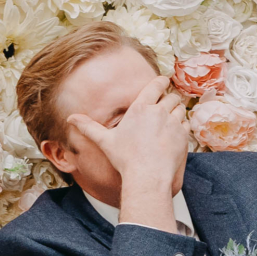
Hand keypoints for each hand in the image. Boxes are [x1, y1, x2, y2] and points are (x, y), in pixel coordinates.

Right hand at [66, 76, 187, 183]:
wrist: (147, 175)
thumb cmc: (126, 158)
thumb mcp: (105, 141)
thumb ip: (89, 127)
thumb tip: (71, 118)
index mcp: (140, 108)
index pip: (156, 86)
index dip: (161, 81)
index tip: (164, 81)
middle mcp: (158, 112)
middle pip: (171, 97)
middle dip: (169, 99)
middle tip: (166, 104)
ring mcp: (173, 123)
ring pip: (180, 109)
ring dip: (176, 111)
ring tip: (171, 118)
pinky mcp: (183, 135)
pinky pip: (186, 124)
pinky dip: (182, 126)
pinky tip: (175, 133)